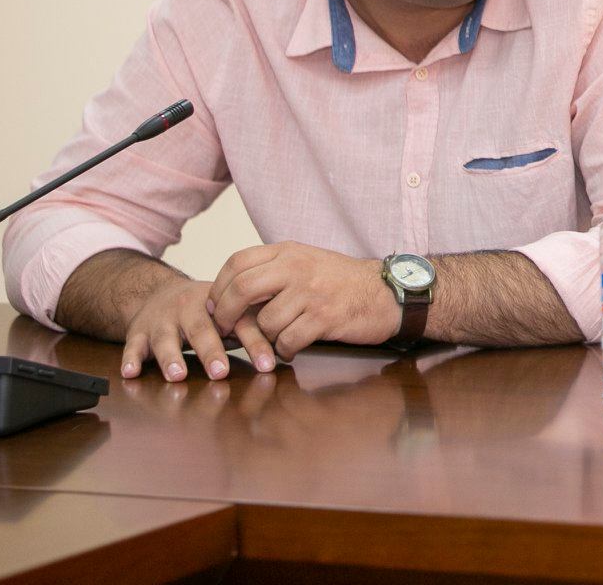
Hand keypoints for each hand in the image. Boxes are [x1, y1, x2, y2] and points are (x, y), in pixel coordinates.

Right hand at [121, 276, 275, 380]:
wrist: (158, 294)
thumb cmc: (205, 311)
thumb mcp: (230, 313)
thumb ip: (253, 328)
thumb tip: (289, 348)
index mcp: (220, 304)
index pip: (241, 323)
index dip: (255, 343)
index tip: (268, 366)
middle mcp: (190, 310)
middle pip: (202, 331)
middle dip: (212, 352)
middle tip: (220, 372)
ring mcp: (163, 321)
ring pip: (166, 339)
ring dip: (171, 357)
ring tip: (177, 375)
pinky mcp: (138, 332)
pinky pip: (133, 345)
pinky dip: (130, 358)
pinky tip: (130, 372)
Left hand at [207, 242, 398, 360]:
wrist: (386, 293)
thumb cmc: (342, 281)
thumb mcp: (306, 261)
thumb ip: (273, 270)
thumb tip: (231, 292)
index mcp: (289, 251)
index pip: (237, 262)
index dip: (218, 287)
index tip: (215, 306)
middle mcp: (297, 268)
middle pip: (242, 289)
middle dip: (226, 315)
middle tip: (226, 330)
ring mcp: (311, 292)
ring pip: (265, 321)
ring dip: (264, 338)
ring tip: (274, 340)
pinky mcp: (324, 318)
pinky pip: (288, 340)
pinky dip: (284, 350)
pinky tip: (291, 349)